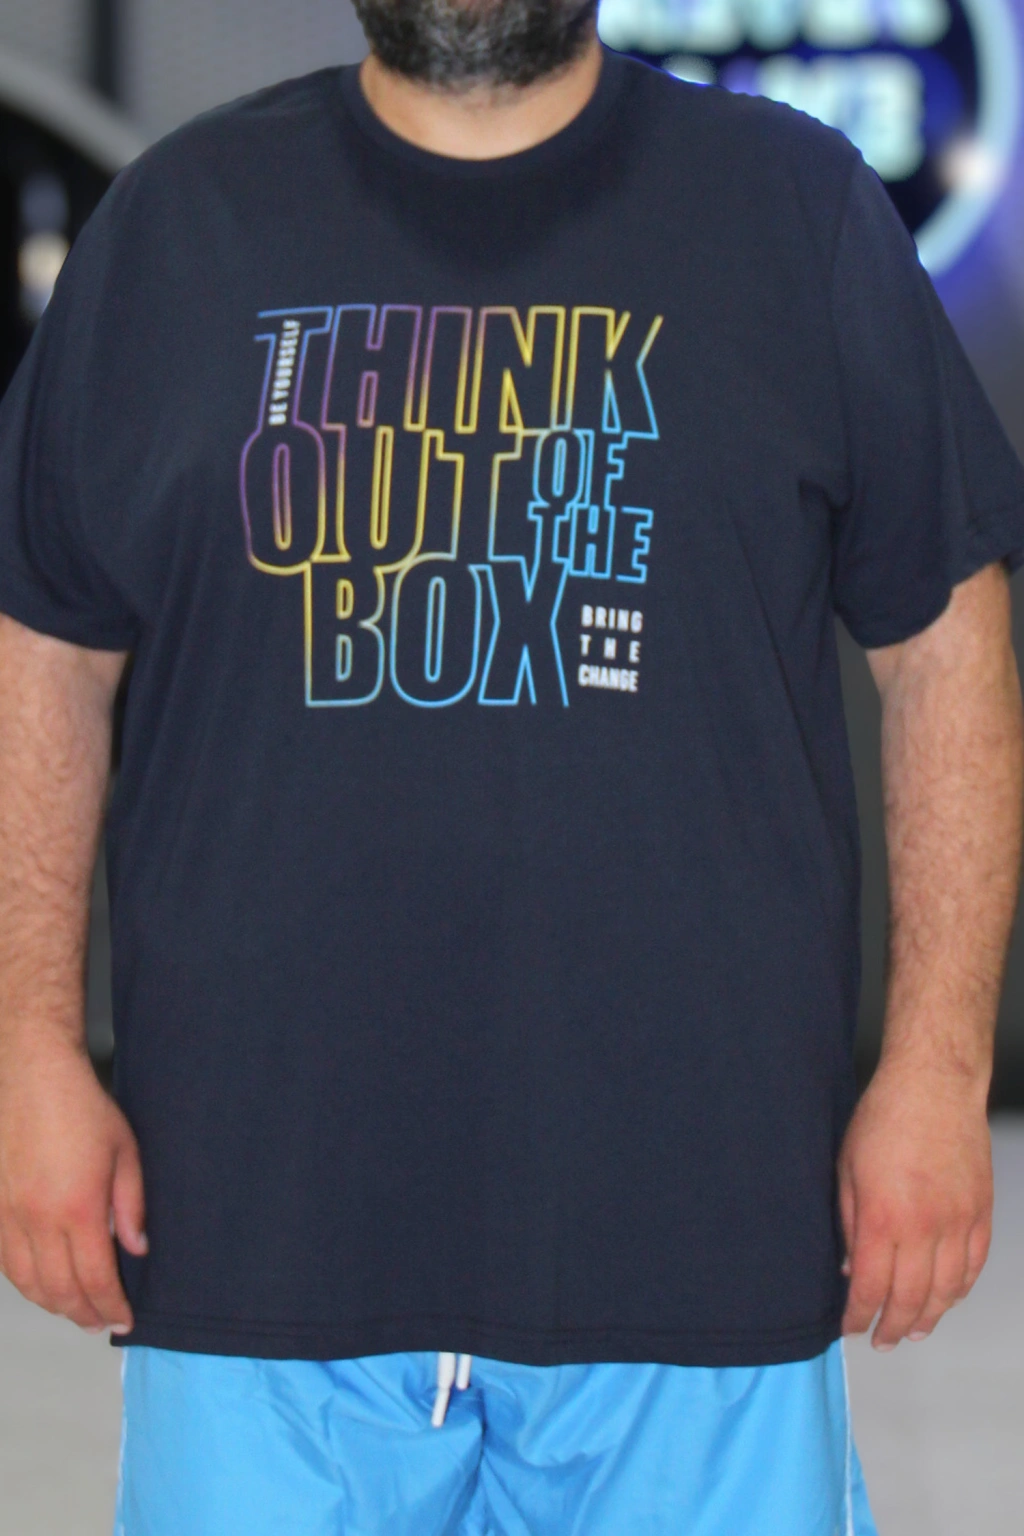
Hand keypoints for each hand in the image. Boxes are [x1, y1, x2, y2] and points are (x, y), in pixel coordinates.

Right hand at [0, 1035, 146, 1332]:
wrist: (32, 1074)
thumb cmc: (81, 1107)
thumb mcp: (125, 1152)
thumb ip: (131, 1206)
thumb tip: (135, 1248)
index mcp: (77, 1208)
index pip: (95, 1278)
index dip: (110, 1306)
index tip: (123, 1320)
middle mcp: (36, 1219)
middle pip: (58, 1289)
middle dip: (82, 1313)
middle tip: (100, 1322)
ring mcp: (7, 1215)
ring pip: (26, 1281)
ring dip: (52, 1303)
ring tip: (74, 1309)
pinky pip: (5, 1260)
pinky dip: (24, 1281)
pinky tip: (40, 1282)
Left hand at [838, 1053, 991, 1349]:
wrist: (934, 1086)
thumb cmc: (883, 1119)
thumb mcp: (846, 1170)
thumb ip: (849, 1225)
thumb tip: (851, 1268)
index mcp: (883, 1218)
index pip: (871, 1287)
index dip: (859, 1315)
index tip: (851, 1327)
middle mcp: (924, 1228)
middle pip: (909, 1298)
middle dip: (892, 1326)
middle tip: (882, 1340)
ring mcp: (958, 1222)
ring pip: (947, 1290)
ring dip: (928, 1317)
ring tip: (913, 1330)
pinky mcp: (981, 1211)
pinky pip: (974, 1265)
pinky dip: (960, 1289)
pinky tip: (946, 1298)